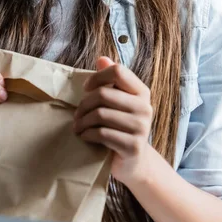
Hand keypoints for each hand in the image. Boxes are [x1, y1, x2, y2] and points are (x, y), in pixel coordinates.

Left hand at [74, 57, 152, 186]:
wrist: (134, 162)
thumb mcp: (118, 102)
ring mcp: (141, 127)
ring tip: (77, 126)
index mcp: (142, 92)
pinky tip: (84, 136)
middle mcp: (145, 107)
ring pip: (100, 114)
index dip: (98, 77)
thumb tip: (102, 58)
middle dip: (84, 104)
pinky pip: (102, 134)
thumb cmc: (121, 127)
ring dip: (82, 121)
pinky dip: (87, 134)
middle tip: (77, 114)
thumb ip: (111, 80)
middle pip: (104, 94)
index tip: (86, 88)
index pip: (118, 71)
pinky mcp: (132, 146)